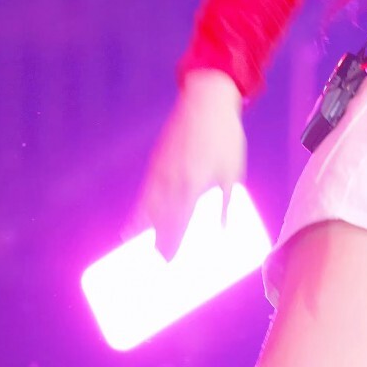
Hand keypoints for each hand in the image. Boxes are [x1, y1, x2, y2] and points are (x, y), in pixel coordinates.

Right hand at [124, 70, 246, 261]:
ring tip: (133, 249)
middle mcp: (171, 181)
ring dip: (140, 230)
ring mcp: (160, 171)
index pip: (177, 224)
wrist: (206, 101)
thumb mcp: (232, 172)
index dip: (170, 246)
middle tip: (151, 265)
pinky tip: (136, 222)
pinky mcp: (156, 162)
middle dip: (152, 244)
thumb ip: (226, 203)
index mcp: (192, 185)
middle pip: (157, 221)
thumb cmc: (225, 137)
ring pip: (146, 208)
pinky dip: (139, 210)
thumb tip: (224, 231)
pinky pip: (145, 193)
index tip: (166, 264)